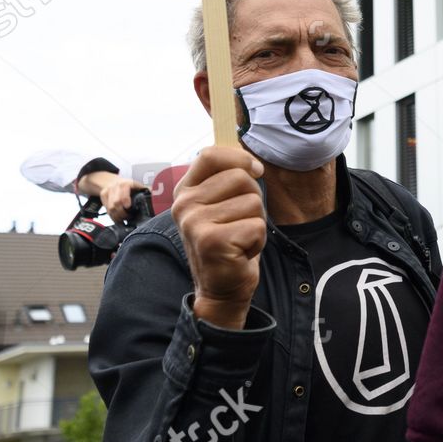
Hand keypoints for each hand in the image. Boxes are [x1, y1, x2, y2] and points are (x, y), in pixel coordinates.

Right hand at [98, 176, 146, 222]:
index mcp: (127, 183)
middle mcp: (116, 186)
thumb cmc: (128, 186)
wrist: (113, 180)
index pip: (124, 191)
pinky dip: (111, 215)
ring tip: (123, 220)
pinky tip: (117, 219)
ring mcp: (108, 190)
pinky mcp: (103, 195)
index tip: (128, 207)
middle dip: (122, 212)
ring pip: (110, 207)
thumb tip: (156, 196)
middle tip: (128, 217)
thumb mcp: (138, 186)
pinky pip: (106, 208)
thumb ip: (146, 191)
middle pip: (116, 202)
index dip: (125, 200)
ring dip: (117, 216)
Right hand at [171, 146, 266, 329]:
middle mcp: (184, 204)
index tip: (254, 170)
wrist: (222, 287)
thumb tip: (253, 161)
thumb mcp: (221, 206)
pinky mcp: (212, 240)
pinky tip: (241, 252)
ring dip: (256, 223)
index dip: (239, 158)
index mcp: (185, 191)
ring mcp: (195, 222)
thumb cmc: (228, 242)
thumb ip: (227, 180)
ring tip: (239, 238)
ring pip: (253, 202)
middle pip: (241, 177)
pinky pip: (257, 225)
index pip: (210, 155)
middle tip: (239, 223)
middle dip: (253, 200)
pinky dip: (258, 240)